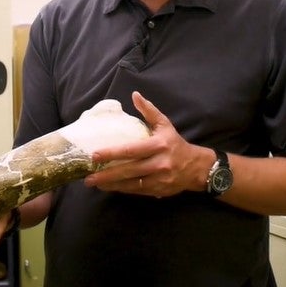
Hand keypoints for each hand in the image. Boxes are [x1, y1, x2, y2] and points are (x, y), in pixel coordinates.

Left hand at [84, 91, 206, 197]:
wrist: (197, 167)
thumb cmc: (176, 144)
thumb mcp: (165, 125)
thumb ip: (149, 111)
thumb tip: (135, 95)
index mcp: (158, 145)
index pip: (131, 150)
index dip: (112, 153)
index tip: (95, 155)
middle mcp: (158, 163)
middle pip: (128, 170)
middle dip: (107, 175)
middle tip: (88, 177)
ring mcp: (159, 179)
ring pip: (131, 184)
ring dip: (111, 185)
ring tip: (94, 183)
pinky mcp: (159, 190)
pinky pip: (137, 191)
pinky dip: (123, 189)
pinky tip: (110, 188)